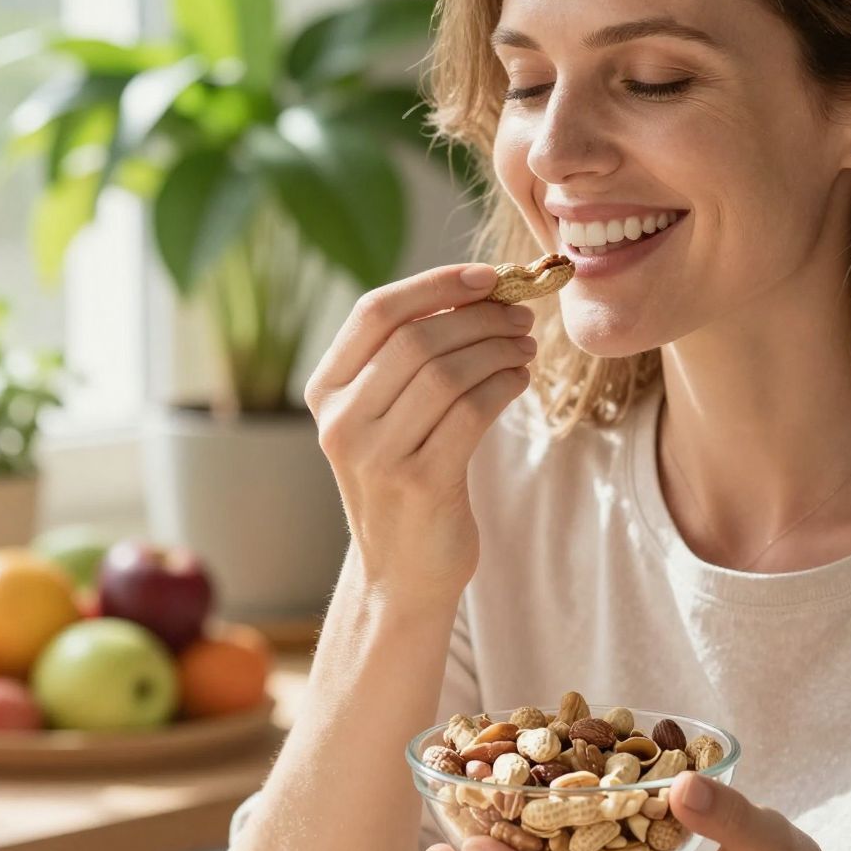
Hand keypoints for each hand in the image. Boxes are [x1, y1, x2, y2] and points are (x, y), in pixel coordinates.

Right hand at [304, 263, 536, 601]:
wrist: (402, 573)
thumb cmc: (405, 481)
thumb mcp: (386, 418)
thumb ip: (408, 361)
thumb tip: (480, 290)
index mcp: (325, 392)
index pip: (374, 313)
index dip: (434, 284)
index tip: (486, 276)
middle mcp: (341, 422)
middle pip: (417, 339)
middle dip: (478, 318)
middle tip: (520, 317)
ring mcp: (377, 455)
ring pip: (448, 373)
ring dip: (498, 349)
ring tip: (525, 348)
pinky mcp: (420, 483)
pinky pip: (472, 412)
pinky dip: (504, 385)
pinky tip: (520, 381)